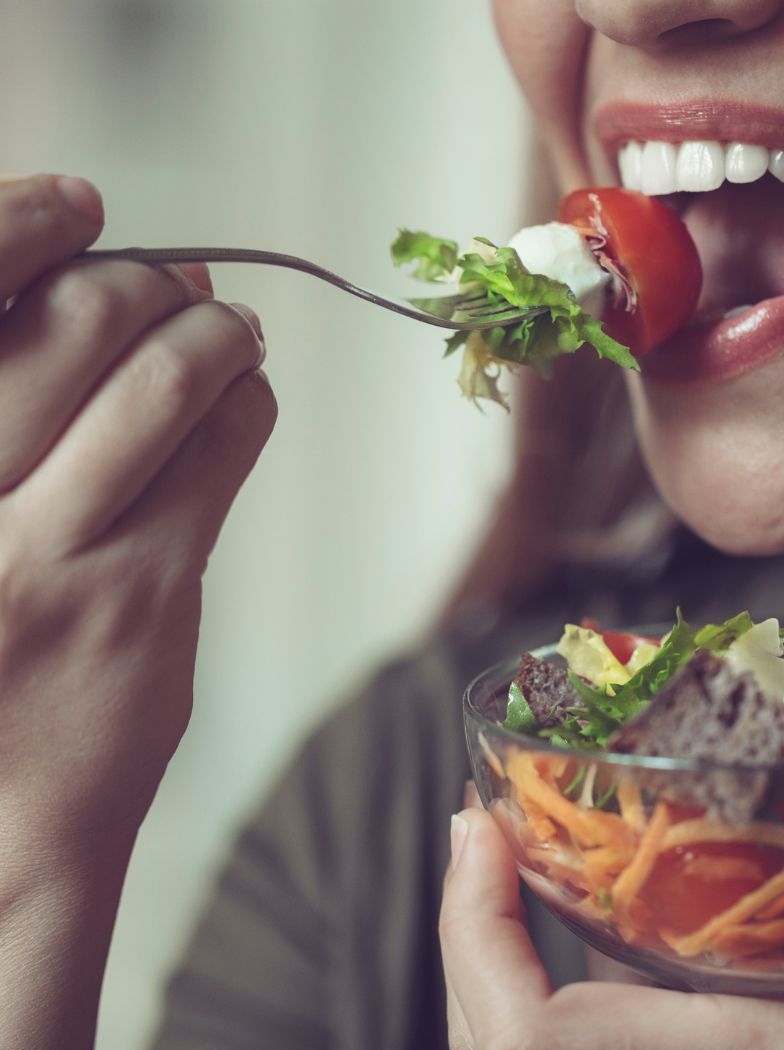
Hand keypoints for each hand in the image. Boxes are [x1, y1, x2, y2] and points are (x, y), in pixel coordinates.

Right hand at [0, 175, 274, 864]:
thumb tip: (78, 293)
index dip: (22, 225)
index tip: (77, 205)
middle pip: (73, 322)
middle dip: (146, 282)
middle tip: (179, 284)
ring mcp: (50, 553)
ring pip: (162, 383)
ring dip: (216, 334)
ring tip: (230, 330)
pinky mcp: (144, 596)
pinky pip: (220, 457)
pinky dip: (247, 406)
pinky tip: (247, 399)